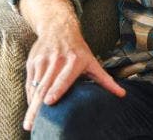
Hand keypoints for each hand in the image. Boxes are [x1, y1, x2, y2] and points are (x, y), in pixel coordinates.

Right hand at [18, 0, 124, 130]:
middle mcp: (57, 60)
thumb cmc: (78, 49)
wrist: (58, 27)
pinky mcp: (32, 62)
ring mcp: (42, 60)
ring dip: (31, 105)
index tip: (49, 101)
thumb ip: (105, 80)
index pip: (63, 78)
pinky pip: (30, 83)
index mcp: (74, 61)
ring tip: (30, 122)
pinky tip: (31, 109)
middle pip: (45, 86)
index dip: (56, 90)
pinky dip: (30, 96)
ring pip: (35, 86)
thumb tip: (122, 94)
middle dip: (38, 107)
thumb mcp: (92, 62)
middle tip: (32, 124)